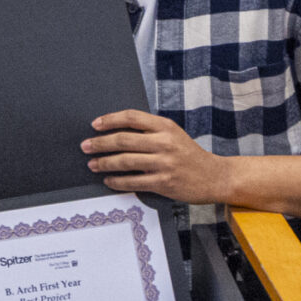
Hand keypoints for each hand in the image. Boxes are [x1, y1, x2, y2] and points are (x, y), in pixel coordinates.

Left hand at [82, 109, 236, 204]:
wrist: (214, 176)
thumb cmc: (189, 155)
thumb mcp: (174, 134)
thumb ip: (150, 131)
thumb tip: (117, 131)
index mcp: (166, 126)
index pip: (132, 117)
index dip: (110, 120)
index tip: (95, 124)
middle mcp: (165, 143)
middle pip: (124, 140)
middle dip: (100, 143)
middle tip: (85, 146)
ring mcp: (164, 164)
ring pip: (125, 162)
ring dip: (105, 163)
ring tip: (93, 164)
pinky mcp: (164, 183)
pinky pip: (133, 182)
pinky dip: (117, 181)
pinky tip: (109, 180)